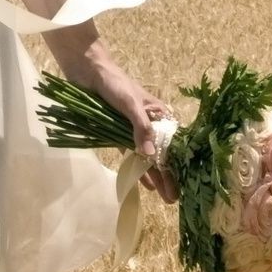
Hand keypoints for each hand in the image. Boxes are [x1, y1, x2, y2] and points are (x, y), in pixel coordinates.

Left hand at [77, 64, 178, 204]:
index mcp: (158, 114)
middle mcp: (149, 124)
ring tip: (164, 196)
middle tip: (173, 199)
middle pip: (161, 154)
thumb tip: (152, 156)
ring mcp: (132, 130)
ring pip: (147, 157)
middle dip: (168, 176)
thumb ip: (141, 129)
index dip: (177, 164)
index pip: (172, 144)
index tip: (182, 183)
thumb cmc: (115, 84)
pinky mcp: (116, 133)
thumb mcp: (131, 104)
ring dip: (155, 176)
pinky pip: (130, 154)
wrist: (89, 72)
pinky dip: (138, 168)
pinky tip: (145, 184)